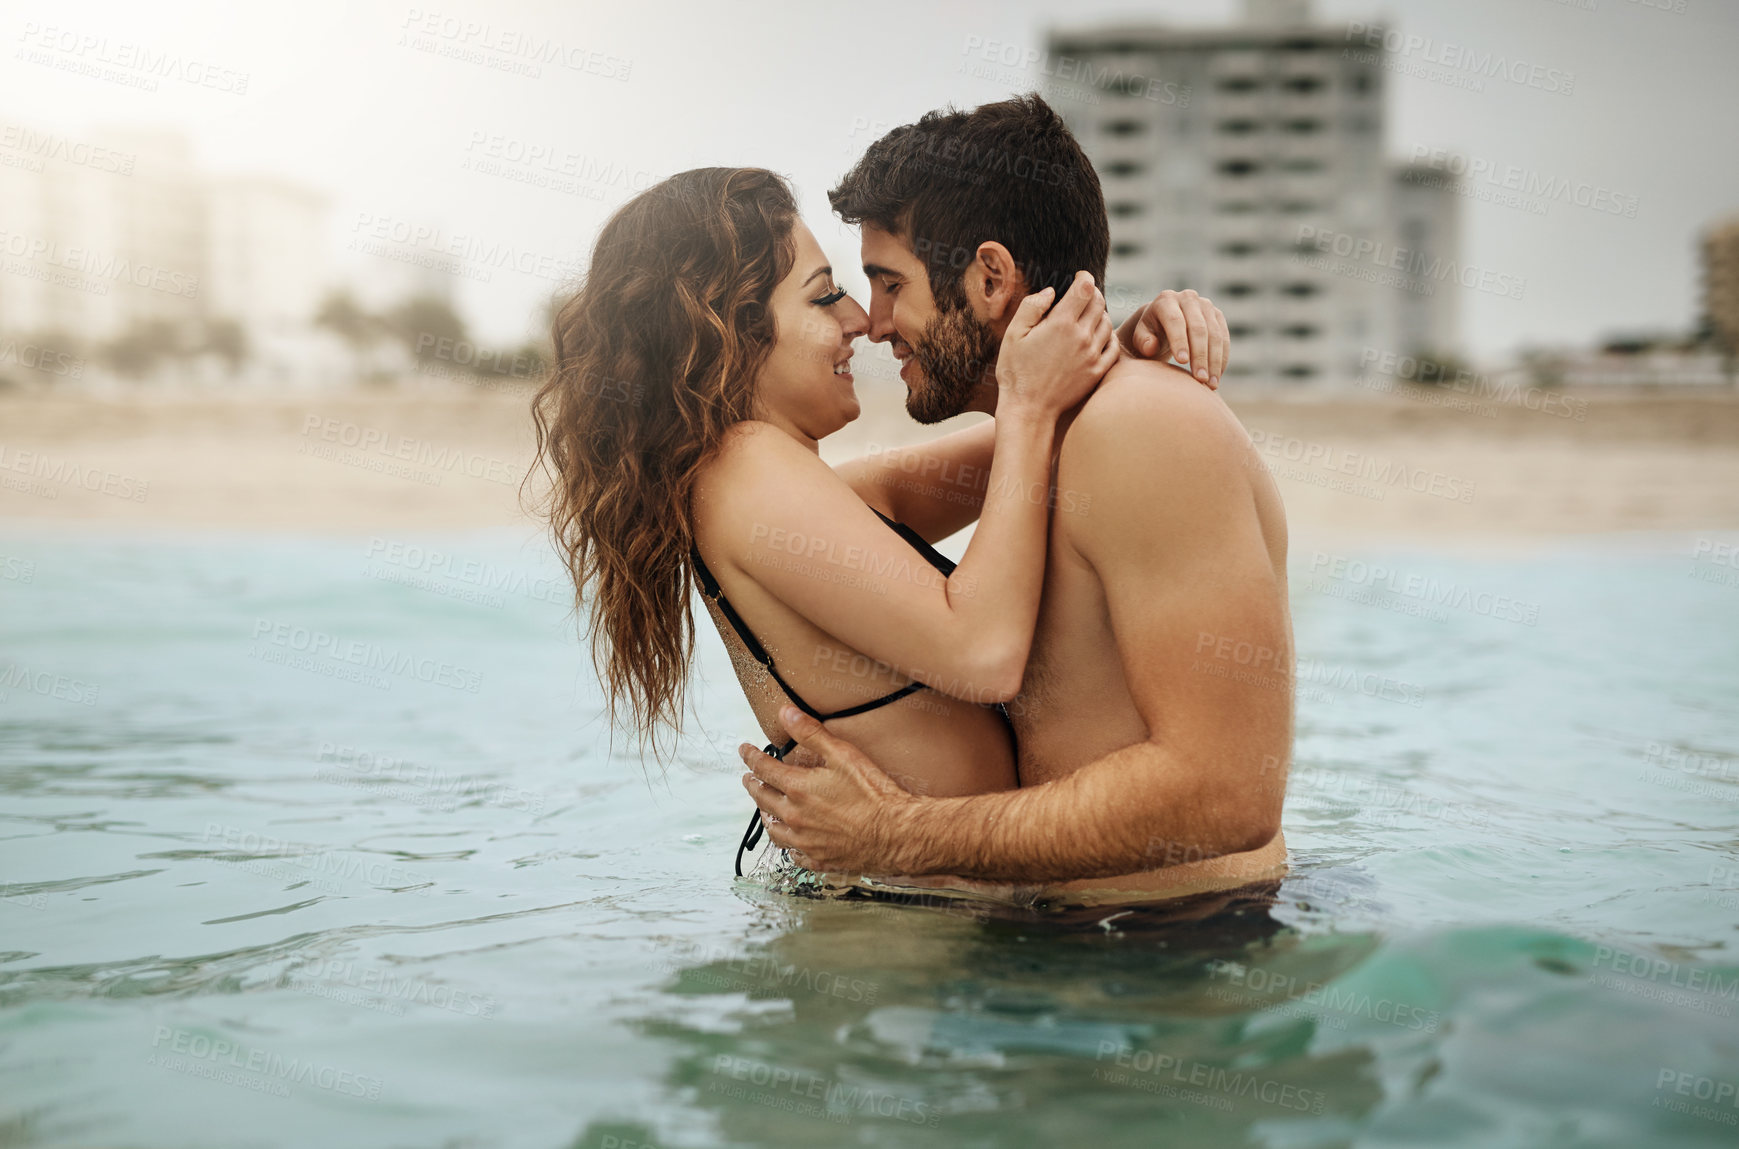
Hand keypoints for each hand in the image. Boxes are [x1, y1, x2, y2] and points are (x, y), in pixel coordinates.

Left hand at [739, 705, 919, 874]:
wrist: (896, 834)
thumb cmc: (874, 793)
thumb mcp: (843, 755)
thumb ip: (811, 733)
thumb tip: (785, 713)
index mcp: (798, 789)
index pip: (763, 769)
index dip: (751, 757)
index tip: (744, 750)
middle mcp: (795, 817)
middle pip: (763, 799)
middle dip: (753, 785)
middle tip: (748, 778)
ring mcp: (806, 841)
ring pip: (774, 830)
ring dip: (766, 816)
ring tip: (764, 809)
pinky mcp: (820, 859)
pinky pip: (794, 855)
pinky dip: (788, 847)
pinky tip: (791, 844)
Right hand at [995, 270, 1119, 417]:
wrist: (1029, 410)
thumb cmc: (1016, 372)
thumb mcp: (1013, 335)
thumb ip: (1032, 307)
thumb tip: (1051, 291)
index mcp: (1060, 323)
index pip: (1085, 288)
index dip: (1085, 277)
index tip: (1080, 276)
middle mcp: (1081, 337)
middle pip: (1099, 303)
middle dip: (1092, 294)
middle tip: (1082, 295)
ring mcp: (1092, 355)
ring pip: (1107, 322)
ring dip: (1100, 314)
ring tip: (1087, 316)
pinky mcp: (1097, 371)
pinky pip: (1113, 346)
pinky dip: (1108, 335)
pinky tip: (1097, 336)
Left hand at [1119, 289, 1229, 388]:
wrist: (1163, 322)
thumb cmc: (1149, 334)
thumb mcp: (1140, 337)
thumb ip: (1143, 341)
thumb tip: (1151, 348)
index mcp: (1165, 300)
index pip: (1175, 320)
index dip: (1179, 341)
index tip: (1182, 362)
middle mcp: (1188, 298)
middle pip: (1198, 328)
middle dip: (1200, 355)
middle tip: (1200, 379)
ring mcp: (1205, 305)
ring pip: (1215, 334)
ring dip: (1215, 360)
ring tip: (1211, 384)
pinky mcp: (1218, 316)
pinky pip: (1224, 338)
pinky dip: (1222, 358)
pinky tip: (1217, 376)